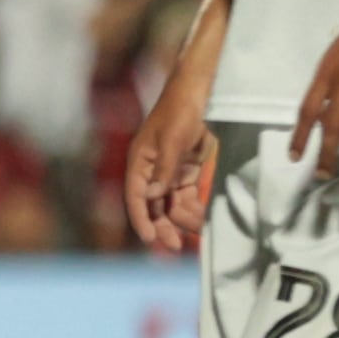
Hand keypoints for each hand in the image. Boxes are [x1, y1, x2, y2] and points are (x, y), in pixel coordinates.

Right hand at [124, 77, 217, 253]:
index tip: (150, 239)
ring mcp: (168, 171)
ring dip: (181, 219)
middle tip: (176, 246)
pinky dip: (193, 207)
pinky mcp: (185, 170)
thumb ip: (164, 170)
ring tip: (197, 232)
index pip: (136, 196)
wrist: (197, 92)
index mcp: (140, 162)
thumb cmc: (180, 110)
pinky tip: (202, 218)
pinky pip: (186, 195)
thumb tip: (151, 197)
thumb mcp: (173, 141)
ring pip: (171, 203)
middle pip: (153, 205)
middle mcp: (151, 170)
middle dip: (164, 225)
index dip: (141, 219)